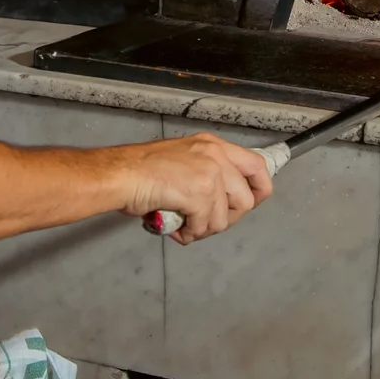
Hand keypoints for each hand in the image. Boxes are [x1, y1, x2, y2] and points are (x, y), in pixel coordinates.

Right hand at [119, 133, 273, 244]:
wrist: (120, 174)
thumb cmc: (140, 170)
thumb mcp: (182, 160)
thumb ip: (205, 174)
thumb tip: (219, 202)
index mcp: (213, 145)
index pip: (257, 165)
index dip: (259, 190)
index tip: (250, 204)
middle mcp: (216, 155)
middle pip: (246, 200)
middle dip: (226, 219)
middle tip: (204, 223)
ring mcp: (210, 173)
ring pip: (225, 218)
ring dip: (204, 229)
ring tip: (184, 226)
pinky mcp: (200, 193)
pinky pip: (205, 225)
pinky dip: (190, 233)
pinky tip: (176, 228)